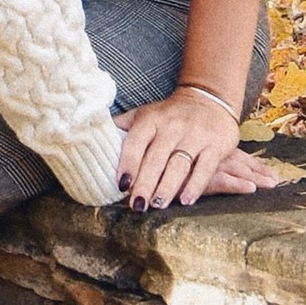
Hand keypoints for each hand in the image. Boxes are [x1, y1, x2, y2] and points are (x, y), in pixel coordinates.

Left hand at [115, 90, 287, 212]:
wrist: (209, 100)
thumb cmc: (170, 114)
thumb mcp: (145, 114)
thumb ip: (122, 127)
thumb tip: (90, 136)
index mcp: (151, 120)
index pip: (136, 142)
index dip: (128, 164)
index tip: (122, 185)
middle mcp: (172, 126)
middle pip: (156, 158)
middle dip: (145, 183)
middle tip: (137, 205)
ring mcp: (195, 135)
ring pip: (178, 164)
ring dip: (167, 187)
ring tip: (157, 205)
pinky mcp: (215, 145)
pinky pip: (204, 167)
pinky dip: (195, 185)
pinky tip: (186, 200)